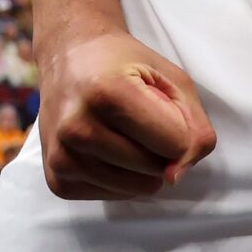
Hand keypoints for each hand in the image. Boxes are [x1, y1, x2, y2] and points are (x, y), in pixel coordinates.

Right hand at [36, 28, 216, 200]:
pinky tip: (105, 147)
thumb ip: (195, 127)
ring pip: (136, 189)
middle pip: (155, 169)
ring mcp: (62, 157)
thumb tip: (176, 177)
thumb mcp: (172, 78)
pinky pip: (113, 196)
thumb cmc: (123, 63)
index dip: (179, 128)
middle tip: (137, 116)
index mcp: (107, 93)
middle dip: (159, 148)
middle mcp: (78, 128)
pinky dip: (120, 177)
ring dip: (141, 166)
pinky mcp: (57, 180)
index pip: (175, 143)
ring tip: (120, 131)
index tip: (159, 106)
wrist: (68, 55)